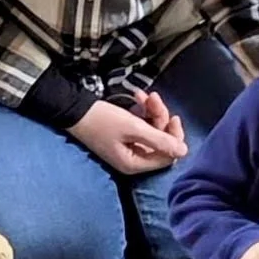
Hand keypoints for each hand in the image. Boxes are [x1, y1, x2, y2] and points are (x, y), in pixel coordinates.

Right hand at [68, 100, 187, 174]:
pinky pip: (142, 126)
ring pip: (153, 131)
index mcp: (135, 163)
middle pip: (161, 142)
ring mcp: (129, 147)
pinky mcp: (125, 136)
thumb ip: (160, 140)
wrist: (74, 109)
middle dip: (161, 119)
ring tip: (145, 95)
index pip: (166, 156)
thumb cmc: (102, 120)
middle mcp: (133, 159)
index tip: (174, 116)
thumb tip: (185, 151)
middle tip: (155, 99)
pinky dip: (143, 111)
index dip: (173, 137)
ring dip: (152, 111)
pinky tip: (138, 96)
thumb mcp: (133, 127)